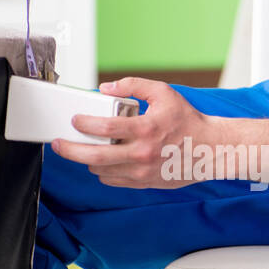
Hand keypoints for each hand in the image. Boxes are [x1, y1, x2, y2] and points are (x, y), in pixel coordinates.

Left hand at [51, 78, 213, 187]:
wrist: (210, 150)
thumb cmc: (187, 121)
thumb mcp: (163, 93)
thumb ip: (133, 86)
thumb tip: (105, 88)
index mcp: (147, 129)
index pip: (105, 128)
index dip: (84, 124)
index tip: (75, 120)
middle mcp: (143, 153)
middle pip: (96, 157)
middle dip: (70, 150)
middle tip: (58, 144)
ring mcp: (143, 171)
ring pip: (102, 171)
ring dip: (88, 160)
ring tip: (84, 149)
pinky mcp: (145, 182)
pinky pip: (114, 181)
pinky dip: (103, 171)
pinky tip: (103, 161)